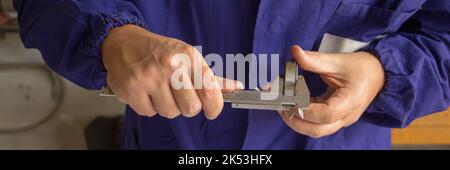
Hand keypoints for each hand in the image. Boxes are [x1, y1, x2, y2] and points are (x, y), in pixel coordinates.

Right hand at [101, 25, 242, 118]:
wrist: (123, 43)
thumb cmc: (160, 52)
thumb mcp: (188, 57)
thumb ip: (210, 77)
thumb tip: (236, 87)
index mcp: (188, 57)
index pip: (210, 91)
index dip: (215, 107)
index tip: (212, 111)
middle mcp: (170, 66)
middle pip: (191, 108)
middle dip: (187, 107)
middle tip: (179, 95)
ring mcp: (149, 78)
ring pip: (170, 112)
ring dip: (166, 106)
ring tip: (159, 90)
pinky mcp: (132, 90)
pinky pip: (149, 113)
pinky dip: (148, 106)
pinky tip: (146, 92)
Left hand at [279, 45, 384, 137]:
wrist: (378, 74)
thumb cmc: (362, 68)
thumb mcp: (337, 61)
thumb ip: (314, 60)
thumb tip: (296, 52)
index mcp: (350, 101)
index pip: (325, 114)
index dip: (305, 108)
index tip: (291, 98)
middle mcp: (346, 116)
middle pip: (317, 130)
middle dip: (295, 120)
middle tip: (281, 105)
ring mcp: (342, 119)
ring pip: (316, 130)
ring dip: (298, 121)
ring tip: (285, 105)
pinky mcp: (337, 118)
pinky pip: (318, 124)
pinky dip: (304, 117)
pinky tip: (295, 104)